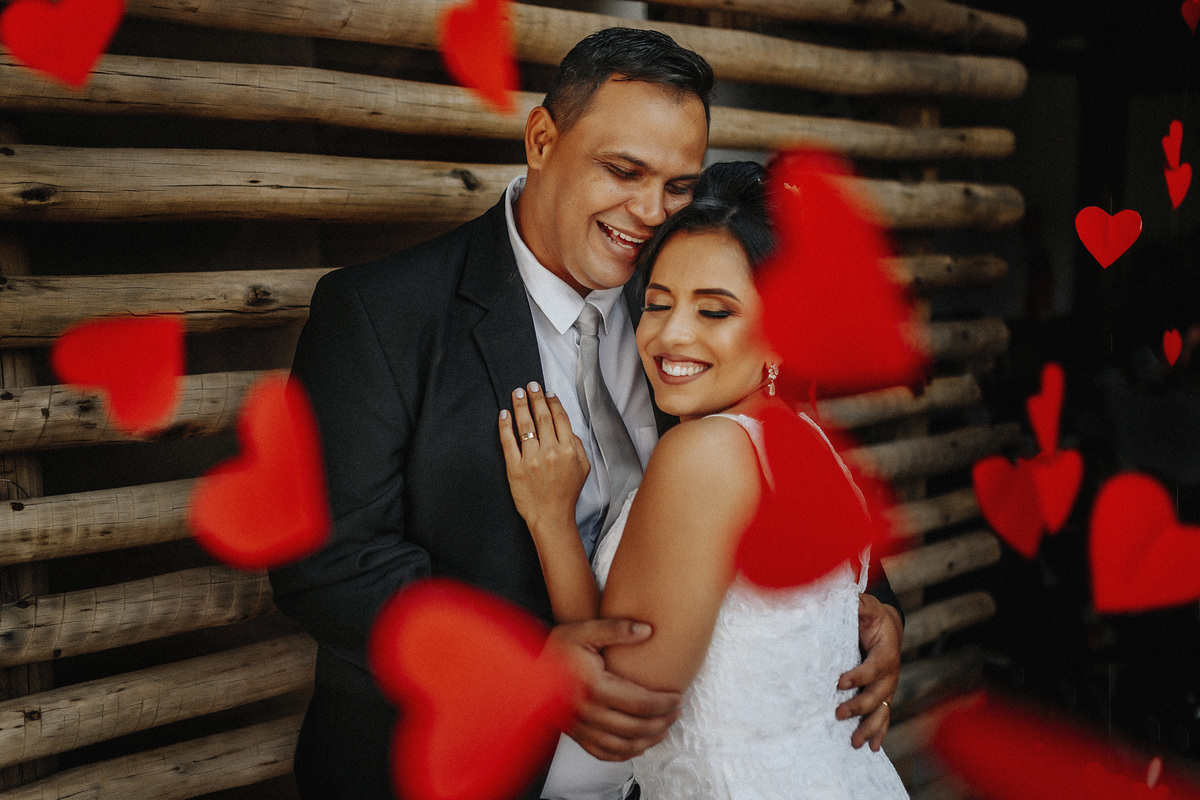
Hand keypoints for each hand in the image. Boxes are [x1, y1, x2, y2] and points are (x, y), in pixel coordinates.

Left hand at [499, 383, 589, 533]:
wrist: (550, 516)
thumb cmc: (566, 493)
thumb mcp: (583, 468)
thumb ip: (577, 445)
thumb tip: (566, 427)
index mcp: (568, 450)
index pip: (560, 419)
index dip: (553, 402)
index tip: (548, 393)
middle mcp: (550, 452)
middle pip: (542, 417)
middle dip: (536, 397)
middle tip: (530, 385)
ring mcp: (531, 459)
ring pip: (525, 425)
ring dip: (521, 405)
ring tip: (517, 393)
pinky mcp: (515, 468)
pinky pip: (509, 442)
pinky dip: (505, 426)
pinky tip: (504, 414)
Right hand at [543, 618, 681, 760]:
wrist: (524, 667)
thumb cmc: (557, 648)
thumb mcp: (584, 630)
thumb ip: (616, 629)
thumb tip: (647, 630)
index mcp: (594, 687)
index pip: (640, 702)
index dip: (664, 703)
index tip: (678, 697)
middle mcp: (586, 712)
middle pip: (635, 727)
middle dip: (661, 721)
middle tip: (677, 712)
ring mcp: (579, 726)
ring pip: (622, 745)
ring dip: (647, 741)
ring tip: (664, 729)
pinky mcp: (573, 734)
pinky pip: (602, 753)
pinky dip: (624, 754)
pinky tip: (638, 745)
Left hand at [836, 593, 902, 750]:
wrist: (888, 627)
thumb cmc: (872, 616)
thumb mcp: (866, 606)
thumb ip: (859, 604)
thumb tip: (849, 598)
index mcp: (886, 651)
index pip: (874, 667)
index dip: (858, 676)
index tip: (839, 682)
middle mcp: (891, 673)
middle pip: (878, 694)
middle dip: (859, 706)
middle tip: (838, 714)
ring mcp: (889, 687)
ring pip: (882, 711)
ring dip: (870, 727)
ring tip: (854, 742)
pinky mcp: (884, 695)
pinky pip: (884, 717)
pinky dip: (879, 732)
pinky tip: (871, 747)